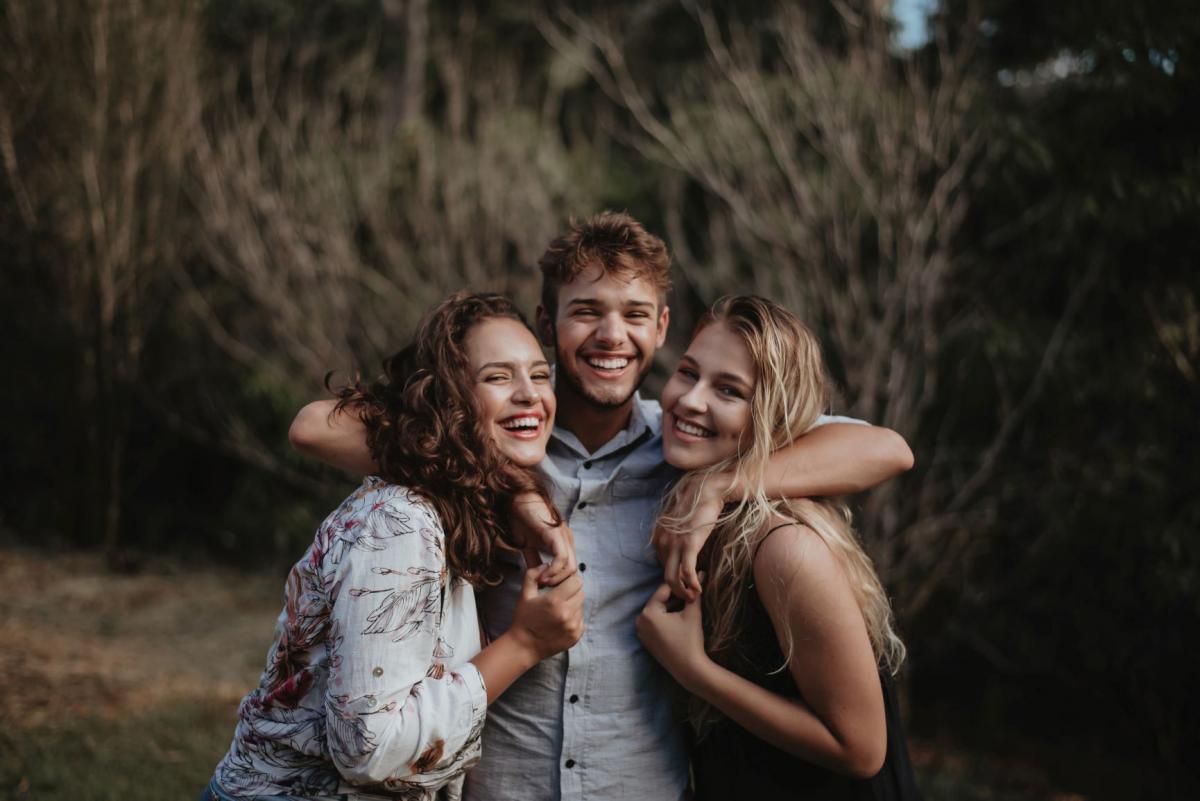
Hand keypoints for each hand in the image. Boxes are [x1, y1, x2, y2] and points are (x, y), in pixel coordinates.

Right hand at [509, 567, 583, 660]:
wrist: (524, 646)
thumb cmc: (523, 619)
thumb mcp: (525, 594)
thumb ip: (534, 574)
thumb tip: (546, 564)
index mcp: (554, 601)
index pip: (576, 581)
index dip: (569, 579)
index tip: (560, 583)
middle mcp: (567, 614)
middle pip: (581, 592)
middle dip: (572, 590)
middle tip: (560, 594)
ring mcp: (573, 626)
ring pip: (581, 605)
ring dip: (573, 603)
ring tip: (558, 609)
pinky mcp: (576, 636)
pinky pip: (581, 619)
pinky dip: (574, 617)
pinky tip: (561, 620)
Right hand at [512, 491, 576, 586]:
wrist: (517, 500)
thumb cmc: (523, 520)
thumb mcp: (529, 546)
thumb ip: (535, 561)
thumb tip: (538, 577)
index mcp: (563, 543)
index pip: (570, 570)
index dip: (560, 582)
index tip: (545, 589)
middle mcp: (568, 540)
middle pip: (574, 572)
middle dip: (560, 585)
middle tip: (545, 590)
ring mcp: (563, 537)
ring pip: (571, 567)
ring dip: (557, 580)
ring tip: (542, 584)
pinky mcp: (555, 534)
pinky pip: (561, 558)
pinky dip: (553, 570)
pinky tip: (542, 576)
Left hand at [635, 581, 709, 690]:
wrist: (689, 668)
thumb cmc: (691, 639)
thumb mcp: (692, 613)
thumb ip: (694, 592)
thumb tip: (701, 573)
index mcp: (648, 612)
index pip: (665, 590)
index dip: (679, 584)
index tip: (690, 578)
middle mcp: (640, 620)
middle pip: (659, 600)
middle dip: (674, 596)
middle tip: (689, 589)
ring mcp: (640, 630)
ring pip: (657, 610)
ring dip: (670, 605)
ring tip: (686, 601)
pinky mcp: (644, 639)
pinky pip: (654, 621)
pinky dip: (665, 617)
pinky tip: (678, 616)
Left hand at [653, 474, 728, 601]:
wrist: (707, 491)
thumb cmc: (697, 507)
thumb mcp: (680, 525)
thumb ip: (676, 539)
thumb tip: (681, 555)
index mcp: (658, 537)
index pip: (662, 565)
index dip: (673, 579)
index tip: (684, 586)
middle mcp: (662, 541)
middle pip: (664, 576)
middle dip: (676, 591)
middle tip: (687, 599)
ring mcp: (674, 543)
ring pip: (672, 578)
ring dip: (682, 591)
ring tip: (693, 597)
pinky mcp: (688, 544)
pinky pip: (686, 571)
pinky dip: (691, 584)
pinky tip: (698, 589)